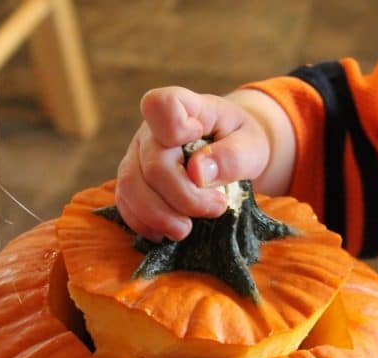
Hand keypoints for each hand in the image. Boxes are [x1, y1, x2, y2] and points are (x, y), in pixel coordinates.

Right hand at [114, 87, 270, 240]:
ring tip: (186, 230)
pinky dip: (145, 225)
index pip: (161, 105)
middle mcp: (152, 131)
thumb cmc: (241, 144)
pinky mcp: (131, 184)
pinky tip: (167, 232)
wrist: (231, 154)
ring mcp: (136, 157)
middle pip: (153, 166)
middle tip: (216, 209)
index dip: (175, 129)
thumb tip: (198, 173)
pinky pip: (125, 205)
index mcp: (185, 109)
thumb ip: (232, 156)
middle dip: (185, 198)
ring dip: (160, 217)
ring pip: (131, 188)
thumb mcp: (252, 145)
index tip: (199, 141)